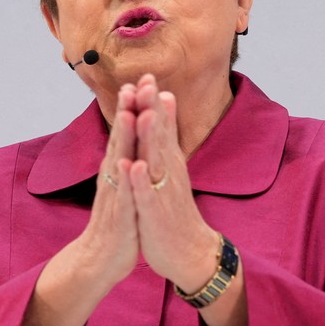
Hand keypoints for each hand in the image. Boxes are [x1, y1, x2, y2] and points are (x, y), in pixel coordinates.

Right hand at [75, 82, 140, 287]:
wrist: (100, 259)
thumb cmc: (119, 219)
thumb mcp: (126, 183)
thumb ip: (129, 157)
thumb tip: (132, 131)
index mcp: (119, 168)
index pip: (127, 132)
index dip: (135, 105)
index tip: (143, 78)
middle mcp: (114, 177)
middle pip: (121, 138)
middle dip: (128, 111)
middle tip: (133, 82)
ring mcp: (115, 195)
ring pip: (120, 163)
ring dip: (124, 139)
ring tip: (129, 115)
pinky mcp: (119, 217)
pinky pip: (123, 196)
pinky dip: (126, 181)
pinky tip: (129, 166)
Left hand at [127, 75, 219, 291]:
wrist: (190, 252)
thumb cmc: (174, 209)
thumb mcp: (171, 167)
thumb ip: (168, 134)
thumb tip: (167, 100)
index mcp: (168, 161)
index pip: (161, 126)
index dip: (152, 101)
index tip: (145, 73)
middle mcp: (168, 172)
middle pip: (159, 136)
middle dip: (152, 109)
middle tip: (146, 81)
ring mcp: (162, 192)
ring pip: (155, 161)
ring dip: (150, 138)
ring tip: (144, 113)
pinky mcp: (156, 214)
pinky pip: (147, 195)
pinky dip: (140, 181)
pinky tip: (134, 166)